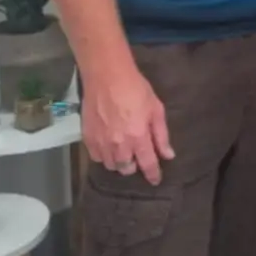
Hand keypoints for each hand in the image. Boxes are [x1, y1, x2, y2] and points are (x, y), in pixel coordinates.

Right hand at [82, 63, 174, 183]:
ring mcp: (101, 142)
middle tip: (138, 155)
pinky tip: (109, 147)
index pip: (147, 164)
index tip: (156, 180)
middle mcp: (119, 144)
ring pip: (111, 165)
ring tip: (124, 151)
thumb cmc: (136, 89)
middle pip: (127, 169)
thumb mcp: (156, 108)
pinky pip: (96, 157)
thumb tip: (168, 155)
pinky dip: (104, 156)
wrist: (106, 76)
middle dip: (135, 166)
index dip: (153, 174)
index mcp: (138, 136)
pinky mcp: (88, 137)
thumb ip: (161, 134)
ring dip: (119, 162)